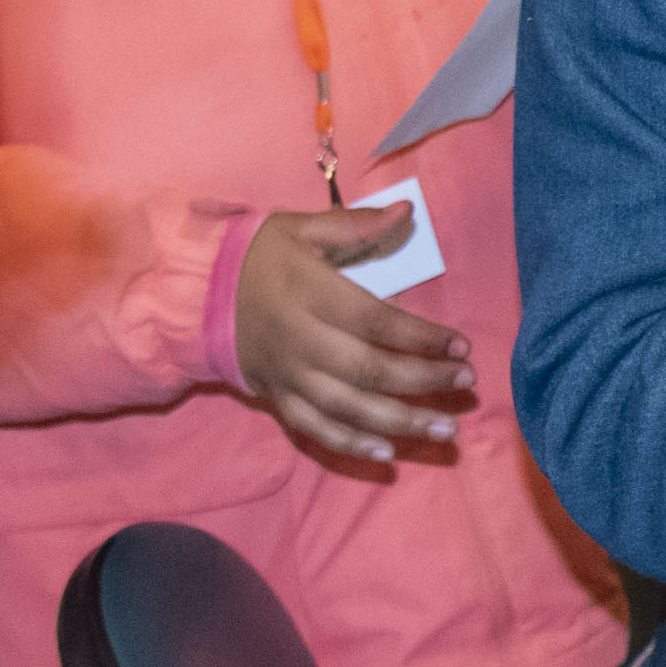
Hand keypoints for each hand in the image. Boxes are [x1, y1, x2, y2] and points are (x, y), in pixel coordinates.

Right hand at [230, 206, 472, 464]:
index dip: (422, 337)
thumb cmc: (261, 257)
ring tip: (446, 430)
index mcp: (311, 293)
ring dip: (401, 423)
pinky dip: (351, 446)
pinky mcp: (278, 397)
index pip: (376, 321)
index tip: (462, 346)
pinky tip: (389, 455)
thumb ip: (357, 224)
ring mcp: (289, 374)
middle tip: (467, 383)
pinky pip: (316, 429)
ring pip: (349, 407)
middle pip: (369, 369)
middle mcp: (300, 339)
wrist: (199, 294)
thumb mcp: (303, 229)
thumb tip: (408, 210)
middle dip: (423, 381)